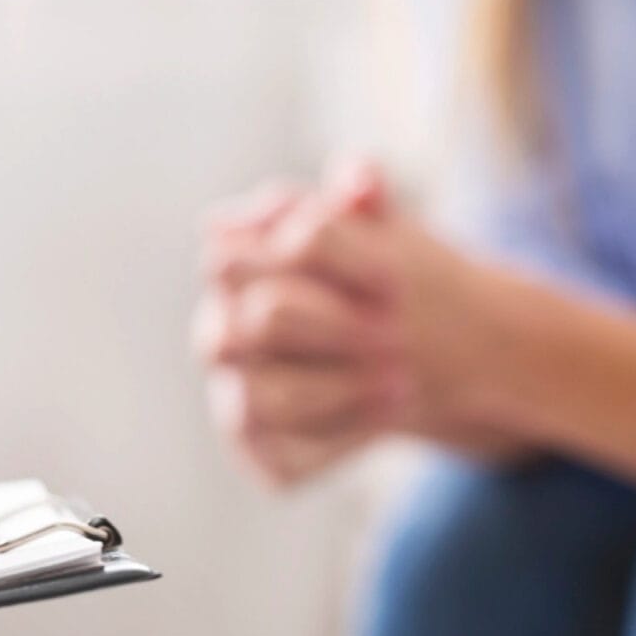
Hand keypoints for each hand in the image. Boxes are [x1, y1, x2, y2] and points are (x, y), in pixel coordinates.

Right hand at [194, 162, 531, 485]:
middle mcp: (219, 332)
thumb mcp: (380, 228)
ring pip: (266, 398)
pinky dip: (343, 437)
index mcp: (232, 265)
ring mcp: (234, 392)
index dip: (327, 262)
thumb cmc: (379, 280)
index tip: (398, 278)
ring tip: (403, 381)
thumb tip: (357, 180)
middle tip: (402, 332)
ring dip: (342, 388)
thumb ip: (365, 197)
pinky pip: (288, 456)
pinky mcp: (261, 451)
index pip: (246, 251)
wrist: (416, 350)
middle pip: (261, 321)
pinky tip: (386, 416)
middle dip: (339, 326)